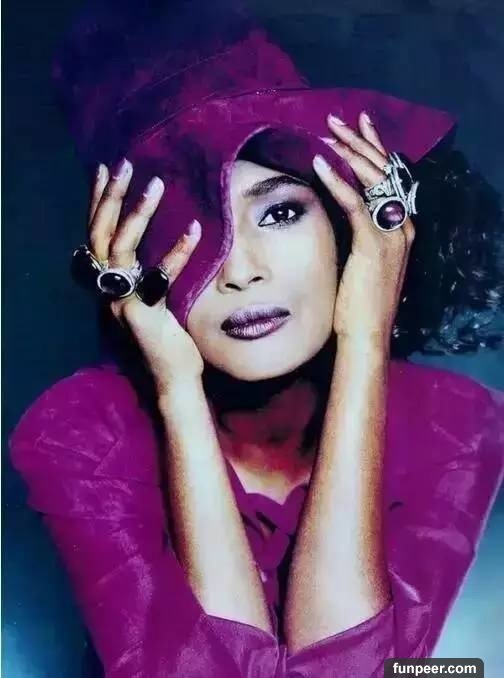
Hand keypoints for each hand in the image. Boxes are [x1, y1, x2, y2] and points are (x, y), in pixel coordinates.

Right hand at [88, 158, 203, 392]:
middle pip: (100, 235)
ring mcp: (123, 304)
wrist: (174, 380)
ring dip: (138, 213)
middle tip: (124, 164)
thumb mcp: (151, 298)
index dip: (97, 202)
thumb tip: (156, 242)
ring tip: (157, 184)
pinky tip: (194, 230)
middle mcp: (109, 293)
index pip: (95, 236)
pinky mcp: (144, 317)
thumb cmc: (168, 338)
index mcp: (108, 286)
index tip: (105, 170)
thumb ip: (145, 272)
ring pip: (121, 249)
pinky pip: (158, 278)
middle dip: (111, 196)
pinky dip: (176, 253)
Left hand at [313, 111, 415, 347]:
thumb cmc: (359, 302)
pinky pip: (355, 204)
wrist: (367, 332)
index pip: (389, 179)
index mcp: (401, 228)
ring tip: (329, 133)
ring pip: (372, 181)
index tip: (358, 128)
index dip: (375, 150)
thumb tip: (335, 213)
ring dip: (349, 153)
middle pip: (383, 172)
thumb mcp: (361, 261)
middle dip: (360, 142)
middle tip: (338, 120)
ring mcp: (391, 234)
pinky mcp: (374, 244)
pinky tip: (320, 163)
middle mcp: (402, 225)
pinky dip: (337, 181)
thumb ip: (357, 234)